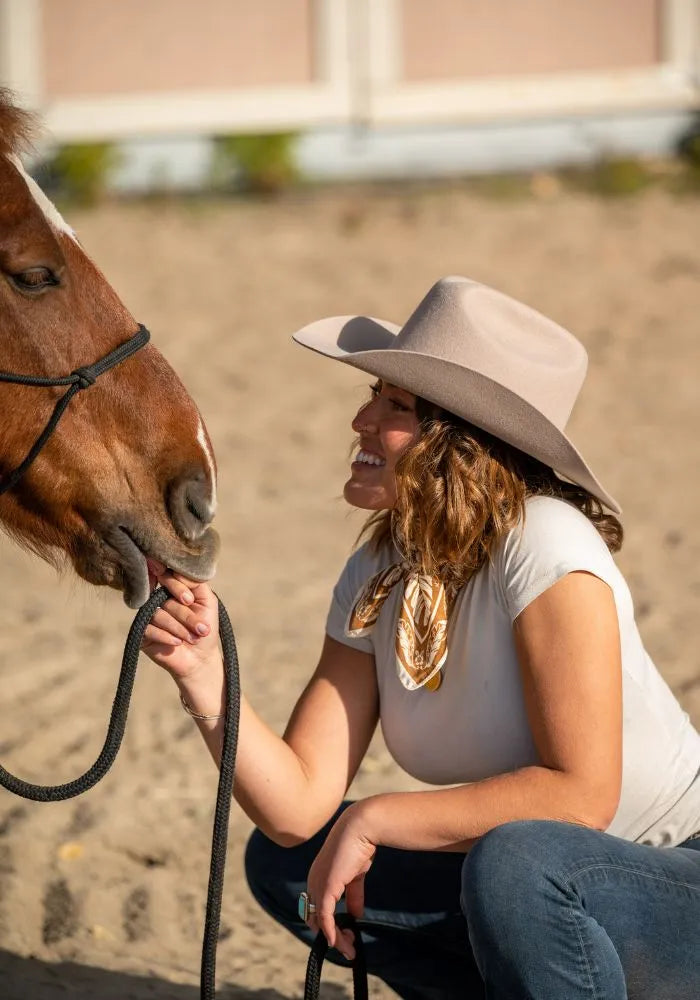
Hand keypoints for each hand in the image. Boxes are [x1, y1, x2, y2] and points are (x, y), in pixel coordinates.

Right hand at [140, 568, 219, 681]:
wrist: (200, 657)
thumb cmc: (205, 626)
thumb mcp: (207, 601)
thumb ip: (195, 582)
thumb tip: (176, 571)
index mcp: (172, 589)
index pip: (167, 577)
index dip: (176, 586)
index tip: (189, 600)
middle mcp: (158, 600)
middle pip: (165, 599)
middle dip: (185, 615)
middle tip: (201, 628)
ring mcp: (148, 616)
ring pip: (158, 615)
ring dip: (179, 628)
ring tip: (193, 638)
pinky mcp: (142, 633)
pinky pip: (149, 630)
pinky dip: (166, 636)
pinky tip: (177, 643)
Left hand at [305, 803, 375, 959]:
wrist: (361, 828)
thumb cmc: (359, 846)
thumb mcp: (355, 875)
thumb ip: (353, 895)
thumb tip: (356, 915)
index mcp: (318, 876)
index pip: (315, 907)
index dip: (328, 924)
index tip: (346, 935)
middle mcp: (313, 882)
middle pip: (314, 918)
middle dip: (331, 935)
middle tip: (349, 946)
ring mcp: (317, 885)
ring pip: (319, 921)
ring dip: (335, 938)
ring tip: (349, 949)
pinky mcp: (325, 888)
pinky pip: (325, 916)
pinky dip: (331, 931)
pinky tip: (338, 941)